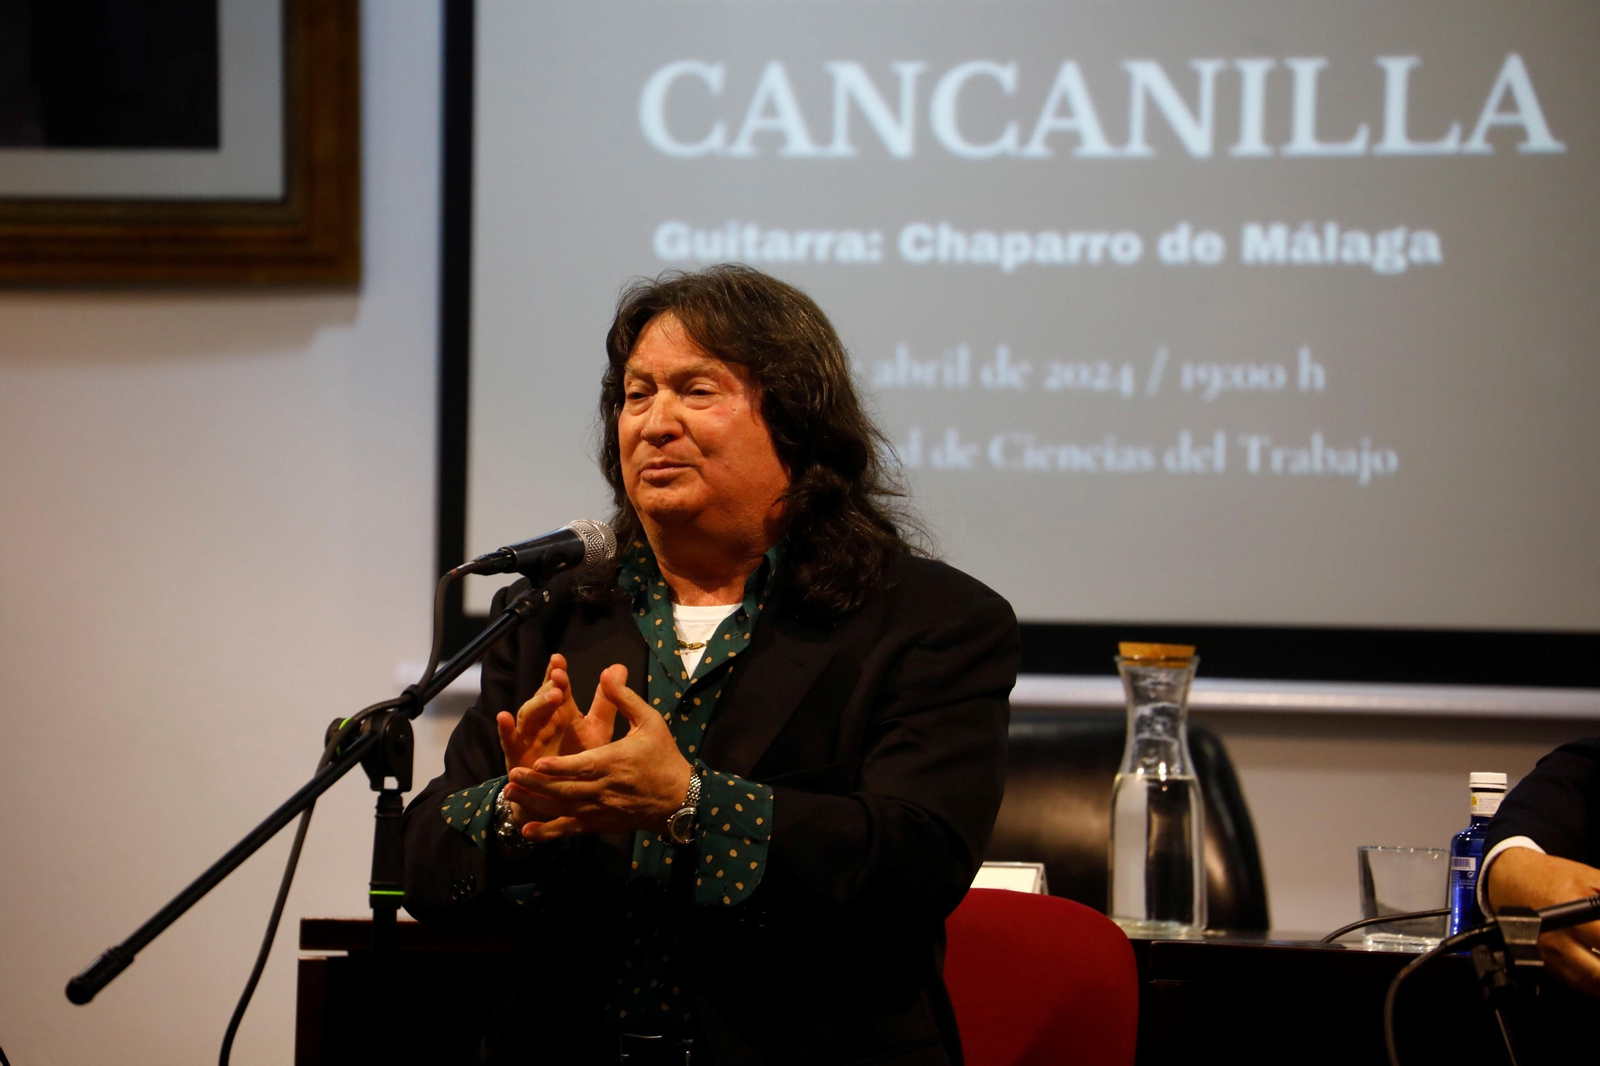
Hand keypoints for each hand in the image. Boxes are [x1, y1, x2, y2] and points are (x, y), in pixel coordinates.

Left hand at [502, 664, 692, 841]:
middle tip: (512, 775)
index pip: (584, 766)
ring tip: (510, 793)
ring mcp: (601, 809)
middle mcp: (606, 789)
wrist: (680, 798)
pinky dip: (549, 832)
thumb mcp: (650, 721)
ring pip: (563, 808)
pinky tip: (528, 831)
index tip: (537, 762)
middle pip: (567, 789)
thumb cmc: (664, 755)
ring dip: (535, 802)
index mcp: (616, 762)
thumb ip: (625, 699)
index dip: (560, 767)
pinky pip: (571, 829)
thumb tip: (608, 673)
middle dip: (537, 784)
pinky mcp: (600, 823)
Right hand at [1486, 847, 1599, 995]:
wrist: (1509, 880)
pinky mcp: (1543, 964)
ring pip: (1590, 985)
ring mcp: (1547, 955)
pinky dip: (1596, 984)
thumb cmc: (1551, 877)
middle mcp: (1556, 939)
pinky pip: (1577, 985)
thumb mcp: (1590, 876)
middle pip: (1598, 973)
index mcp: (1568, 913)